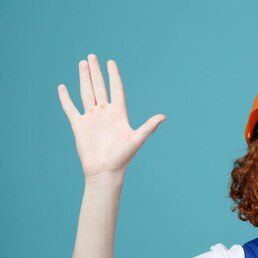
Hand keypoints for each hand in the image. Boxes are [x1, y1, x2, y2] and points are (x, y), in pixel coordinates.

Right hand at [58, 54, 165, 178]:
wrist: (105, 171)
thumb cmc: (122, 158)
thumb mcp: (137, 140)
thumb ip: (149, 127)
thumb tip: (164, 116)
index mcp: (119, 114)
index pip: (116, 89)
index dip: (114, 76)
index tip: (111, 62)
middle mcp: (105, 113)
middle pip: (99, 87)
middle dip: (96, 72)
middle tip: (92, 56)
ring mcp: (92, 119)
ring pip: (86, 93)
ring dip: (84, 79)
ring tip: (82, 64)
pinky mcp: (79, 126)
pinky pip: (71, 109)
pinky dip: (66, 98)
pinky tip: (62, 87)